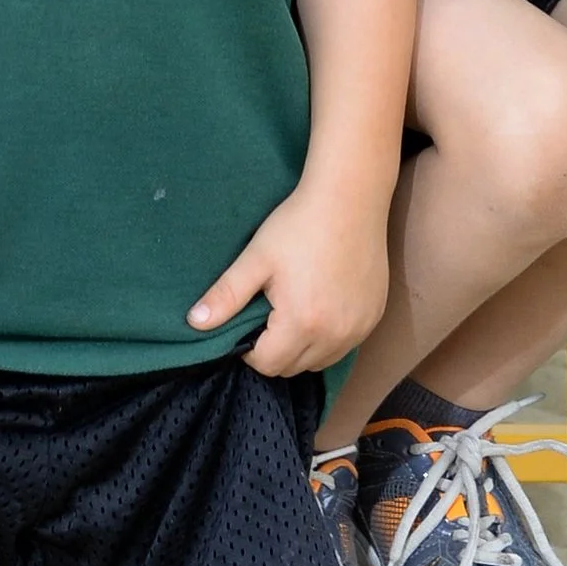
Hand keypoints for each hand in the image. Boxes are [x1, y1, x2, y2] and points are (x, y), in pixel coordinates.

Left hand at [188, 175, 389, 379]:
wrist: (349, 198)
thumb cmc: (299, 224)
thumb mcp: (257, 258)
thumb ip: (226, 295)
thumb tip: (193, 323)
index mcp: (301, 323)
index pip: (267, 364)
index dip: (251, 348)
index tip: (250, 320)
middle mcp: (334, 337)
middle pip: (293, 368)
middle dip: (276, 349)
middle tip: (271, 311)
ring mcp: (358, 330)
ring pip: (320, 361)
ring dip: (303, 347)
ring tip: (296, 307)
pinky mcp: (373, 319)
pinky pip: (344, 345)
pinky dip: (329, 336)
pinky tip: (323, 303)